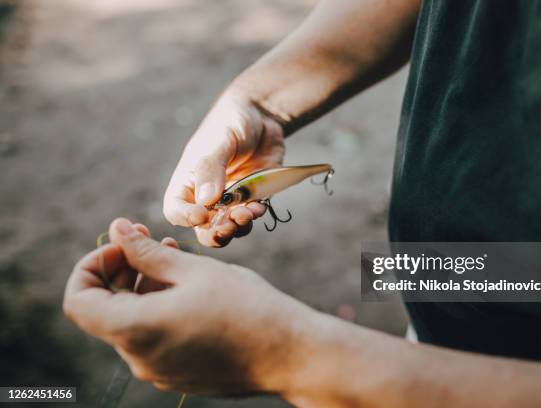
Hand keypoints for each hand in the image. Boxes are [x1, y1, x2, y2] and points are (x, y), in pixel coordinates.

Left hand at [63, 218, 312, 394]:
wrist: (289, 353)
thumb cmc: (247, 307)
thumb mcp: (194, 270)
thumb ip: (147, 252)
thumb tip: (117, 228)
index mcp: (135, 330)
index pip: (79, 300)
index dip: (93, 265)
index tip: (123, 246)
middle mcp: (139, 358)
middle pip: (107, 309)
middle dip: (123, 270)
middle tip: (149, 239)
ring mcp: (158, 371)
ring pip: (134, 321)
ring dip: (144, 287)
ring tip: (176, 257)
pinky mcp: (178, 374)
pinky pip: (154, 338)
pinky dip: (160, 308)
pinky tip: (189, 287)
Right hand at [163, 91, 285, 246]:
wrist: (263, 117)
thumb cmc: (231, 122)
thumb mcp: (218, 140)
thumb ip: (211, 168)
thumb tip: (205, 200)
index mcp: (188, 182)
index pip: (175, 210)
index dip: (186, 218)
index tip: (202, 214)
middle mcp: (207, 196)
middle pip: (203, 228)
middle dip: (215, 233)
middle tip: (229, 226)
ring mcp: (231, 200)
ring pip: (229, 227)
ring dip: (238, 226)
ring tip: (248, 213)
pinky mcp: (253, 198)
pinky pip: (251, 215)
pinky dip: (255, 215)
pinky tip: (260, 205)